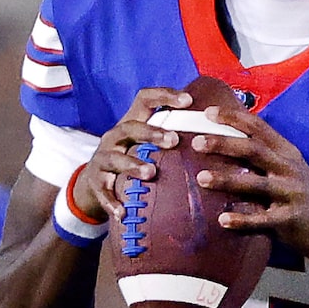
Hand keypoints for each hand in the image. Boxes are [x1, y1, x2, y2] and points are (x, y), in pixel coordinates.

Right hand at [73, 88, 193, 228]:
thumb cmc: (132, 158)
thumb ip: (170, 136)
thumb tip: (213, 132)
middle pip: (130, 127)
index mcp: (131, 122)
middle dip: (152, 132)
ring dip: (132, 164)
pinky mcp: (95, 182)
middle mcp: (115, 137)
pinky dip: (112, 201)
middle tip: (174, 140)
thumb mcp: (145, 143)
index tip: (189, 101)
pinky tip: (124, 212)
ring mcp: (103, 159)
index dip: (165, 96)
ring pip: (114, 158)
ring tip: (150, 173)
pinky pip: (103, 192)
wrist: (95, 181)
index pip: (145, 99)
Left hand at [192, 104, 308, 266]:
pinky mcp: (289, 220)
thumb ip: (262, 154)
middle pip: (254, 150)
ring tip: (201, 178)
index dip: (233, 118)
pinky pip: (261, 220)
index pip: (259, 127)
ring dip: (227, 180)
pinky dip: (242, 220)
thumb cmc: (298, 194)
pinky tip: (222, 220)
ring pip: (255, 184)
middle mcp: (289, 169)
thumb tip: (224, 138)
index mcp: (286, 152)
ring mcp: (290, 194)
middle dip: (224, 144)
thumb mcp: (286, 168)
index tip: (208, 113)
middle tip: (196, 143)